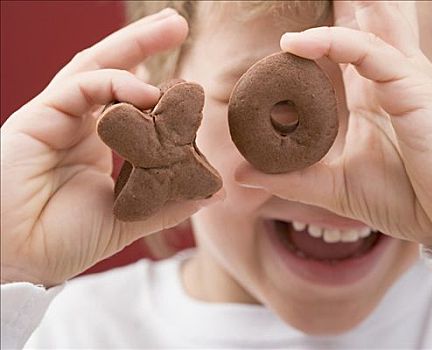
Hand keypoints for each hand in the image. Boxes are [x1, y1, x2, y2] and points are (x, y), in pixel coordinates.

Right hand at [1, 8, 221, 286]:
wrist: (20, 259)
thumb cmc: (64, 241)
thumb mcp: (129, 220)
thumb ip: (168, 204)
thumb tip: (213, 194)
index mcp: (97, 146)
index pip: (130, 104)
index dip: (159, 89)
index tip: (191, 88)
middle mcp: (77, 125)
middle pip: (112, 72)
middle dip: (144, 45)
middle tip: (178, 23)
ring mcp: (56, 118)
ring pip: (95, 67)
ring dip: (134, 45)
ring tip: (172, 27)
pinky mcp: (38, 118)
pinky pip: (79, 87)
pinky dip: (115, 83)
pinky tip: (147, 90)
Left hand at [235, 2, 431, 252]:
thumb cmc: (402, 198)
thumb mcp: (334, 187)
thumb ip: (290, 177)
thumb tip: (241, 173)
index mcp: (371, 96)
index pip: (343, 49)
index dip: (319, 35)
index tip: (284, 35)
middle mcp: (386, 79)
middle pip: (361, 26)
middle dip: (344, 6)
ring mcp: (401, 79)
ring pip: (367, 27)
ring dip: (343, 7)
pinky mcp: (413, 87)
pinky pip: (370, 53)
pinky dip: (334, 43)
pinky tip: (296, 44)